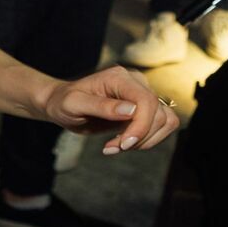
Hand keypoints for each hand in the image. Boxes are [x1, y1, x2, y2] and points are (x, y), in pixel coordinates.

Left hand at [40, 65, 179, 154]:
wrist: (62, 105)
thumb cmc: (63, 102)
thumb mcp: (74, 104)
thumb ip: (101, 106)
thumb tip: (131, 110)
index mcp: (119, 78)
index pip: (146, 101)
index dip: (141, 126)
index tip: (124, 144)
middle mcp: (136, 82)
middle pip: (158, 113)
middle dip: (139, 137)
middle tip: (112, 148)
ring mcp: (142, 95)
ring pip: (165, 120)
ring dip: (145, 140)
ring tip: (117, 146)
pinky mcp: (144, 109)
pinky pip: (162, 125)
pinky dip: (147, 139)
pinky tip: (123, 143)